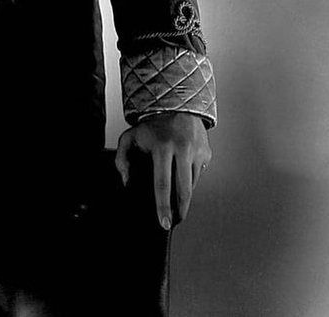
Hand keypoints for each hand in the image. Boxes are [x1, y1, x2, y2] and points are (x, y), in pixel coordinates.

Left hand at [115, 112, 210, 230]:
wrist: (174, 105)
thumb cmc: (150, 126)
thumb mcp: (130, 137)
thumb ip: (122, 159)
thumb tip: (127, 182)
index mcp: (162, 146)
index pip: (162, 184)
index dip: (163, 206)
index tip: (164, 223)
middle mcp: (182, 149)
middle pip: (184, 190)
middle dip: (180, 210)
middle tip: (175, 222)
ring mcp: (197, 151)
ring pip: (192, 184)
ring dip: (185, 194)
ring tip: (176, 199)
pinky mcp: (206, 153)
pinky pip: (198, 174)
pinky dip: (190, 179)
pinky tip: (182, 176)